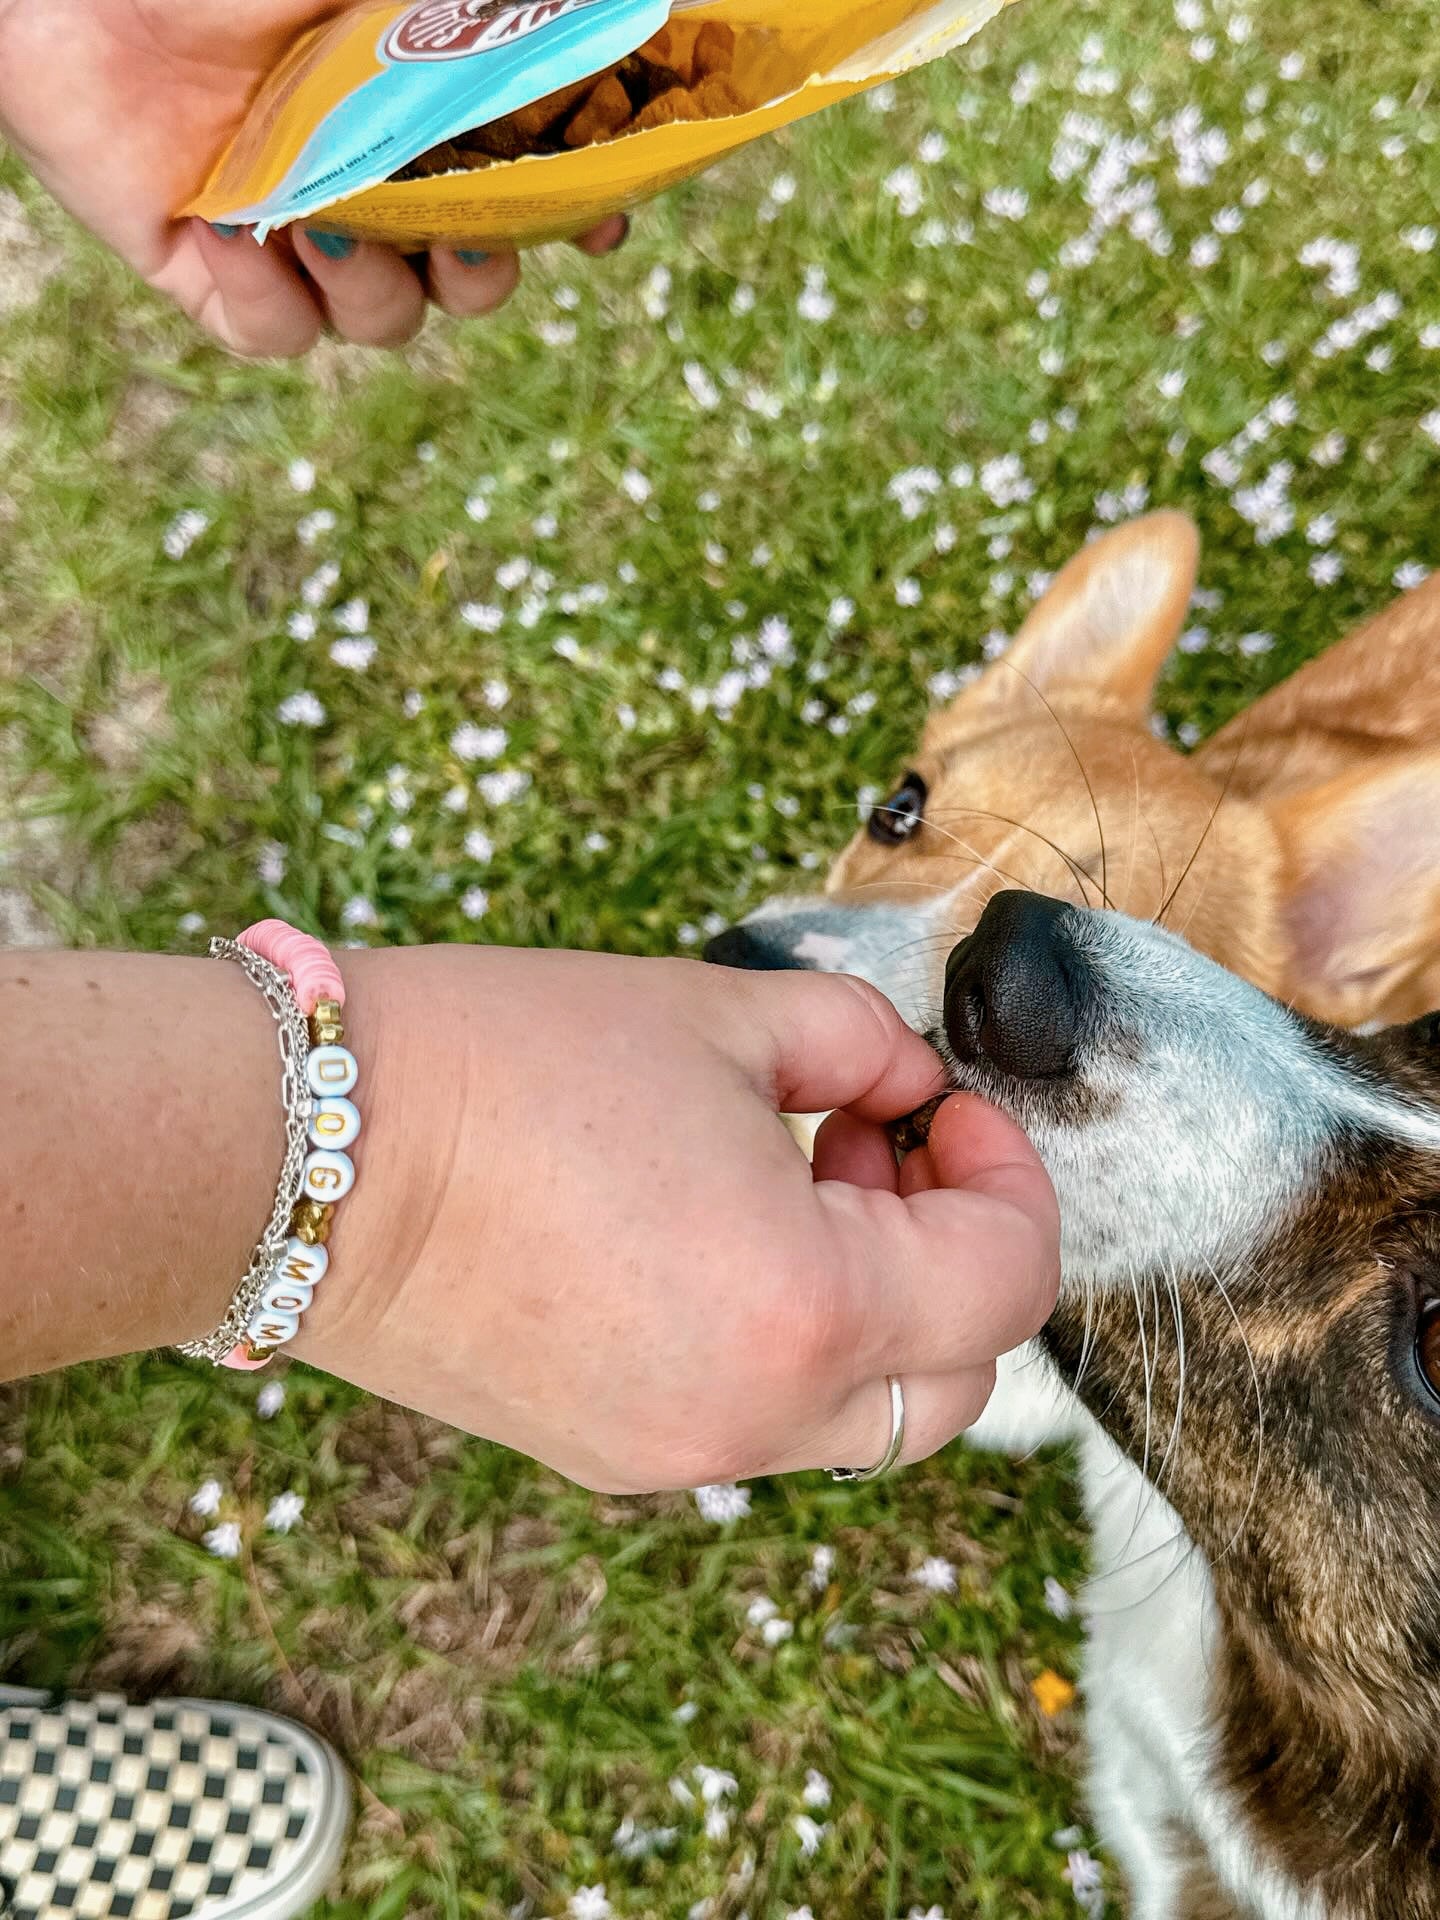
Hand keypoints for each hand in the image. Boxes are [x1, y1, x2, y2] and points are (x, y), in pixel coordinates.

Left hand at [0, 0, 627, 355]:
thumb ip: (466, 9)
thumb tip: (563, 11)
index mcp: (417, 109)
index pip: (524, 185)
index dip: (572, 215)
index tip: (599, 220)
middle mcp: (366, 178)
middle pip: (469, 279)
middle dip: (481, 273)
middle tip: (458, 234)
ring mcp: (290, 233)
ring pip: (381, 321)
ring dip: (370, 287)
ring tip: (318, 218)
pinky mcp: (210, 275)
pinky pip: (269, 336)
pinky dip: (261, 299)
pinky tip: (225, 228)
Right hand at [307, 948, 1058, 1492]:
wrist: (307, 1149)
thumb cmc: (507, 1064)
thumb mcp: (722, 1016)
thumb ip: (864, 1045)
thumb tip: (910, 1082)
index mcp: (807, 1310)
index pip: (1004, 1284)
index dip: (1009, 1175)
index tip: (949, 1106)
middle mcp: (755, 1417)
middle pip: (950, 1384)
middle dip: (954, 1259)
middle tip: (884, 1147)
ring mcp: (675, 1452)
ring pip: (854, 1414)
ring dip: (870, 1306)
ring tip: (787, 1181)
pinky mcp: (604, 1453)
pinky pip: (755, 1415)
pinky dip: (781, 1339)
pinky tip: (708, 1234)